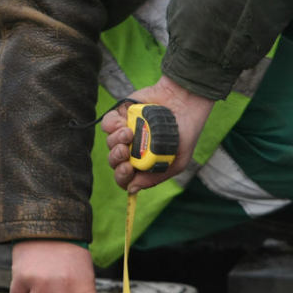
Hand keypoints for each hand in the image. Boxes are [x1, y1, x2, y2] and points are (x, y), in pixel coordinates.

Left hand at [101, 75, 213, 192]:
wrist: (186, 103)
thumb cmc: (185, 133)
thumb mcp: (178, 161)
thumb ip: (155, 177)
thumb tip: (131, 189)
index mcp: (144, 163)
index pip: (125, 178)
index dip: (122, 176)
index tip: (128, 168)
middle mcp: (133, 149)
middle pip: (114, 162)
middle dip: (117, 158)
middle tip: (125, 151)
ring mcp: (126, 132)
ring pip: (109, 144)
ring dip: (116, 140)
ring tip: (129, 132)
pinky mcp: (121, 115)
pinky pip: (106, 125)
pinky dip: (111, 125)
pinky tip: (124, 123)